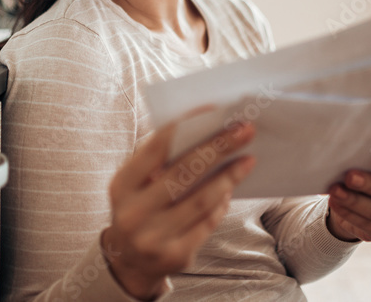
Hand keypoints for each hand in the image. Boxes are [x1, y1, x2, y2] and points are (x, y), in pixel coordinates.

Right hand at [101, 120, 256, 298]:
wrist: (128, 261)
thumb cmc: (140, 207)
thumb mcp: (137, 183)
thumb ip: (161, 160)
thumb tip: (205, 131)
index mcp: (122, 185)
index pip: (156, 148)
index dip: (186, 126)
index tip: (214, 110)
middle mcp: (133, 212)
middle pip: (184, 173)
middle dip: (218, 147)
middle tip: (244, 130)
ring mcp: (153, 238)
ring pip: (201, 200)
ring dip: (229, 176)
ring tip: (247, 159)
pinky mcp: (175, 256)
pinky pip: (206, 223)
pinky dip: (222, 202)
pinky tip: (232, 187)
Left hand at [325, 149, 370, 242]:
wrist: (364, 205)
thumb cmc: (370, 177)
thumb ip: (368, 162)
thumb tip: (346, 157)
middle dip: (369, 184)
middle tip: (349, 177)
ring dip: (354, 201)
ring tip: (335, 191)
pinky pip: (367, 225)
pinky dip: (348, 213)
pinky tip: (336, 204)